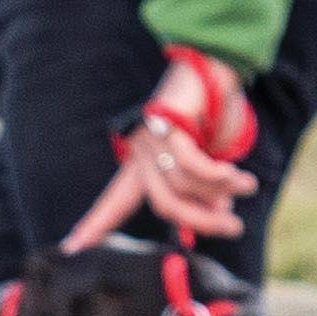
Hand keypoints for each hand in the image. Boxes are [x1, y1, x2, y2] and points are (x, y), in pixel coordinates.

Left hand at [108, 46, 262, 244]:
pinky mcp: (168, 124)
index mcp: (142, 161)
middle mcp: (141, 151)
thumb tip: (220, 214)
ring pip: (182, 185)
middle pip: (164, 204)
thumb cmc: (212, 111)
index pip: (115, 200)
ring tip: (247, 186)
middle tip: (234, 228)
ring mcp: (152, 137)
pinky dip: (218, 177)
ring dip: (220, 192)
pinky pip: (192, 165)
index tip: (69, 248)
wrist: (214, 67)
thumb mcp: (208, 157)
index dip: (97, 225)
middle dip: (201, 221)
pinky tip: (238, 178)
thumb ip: (207, 188)